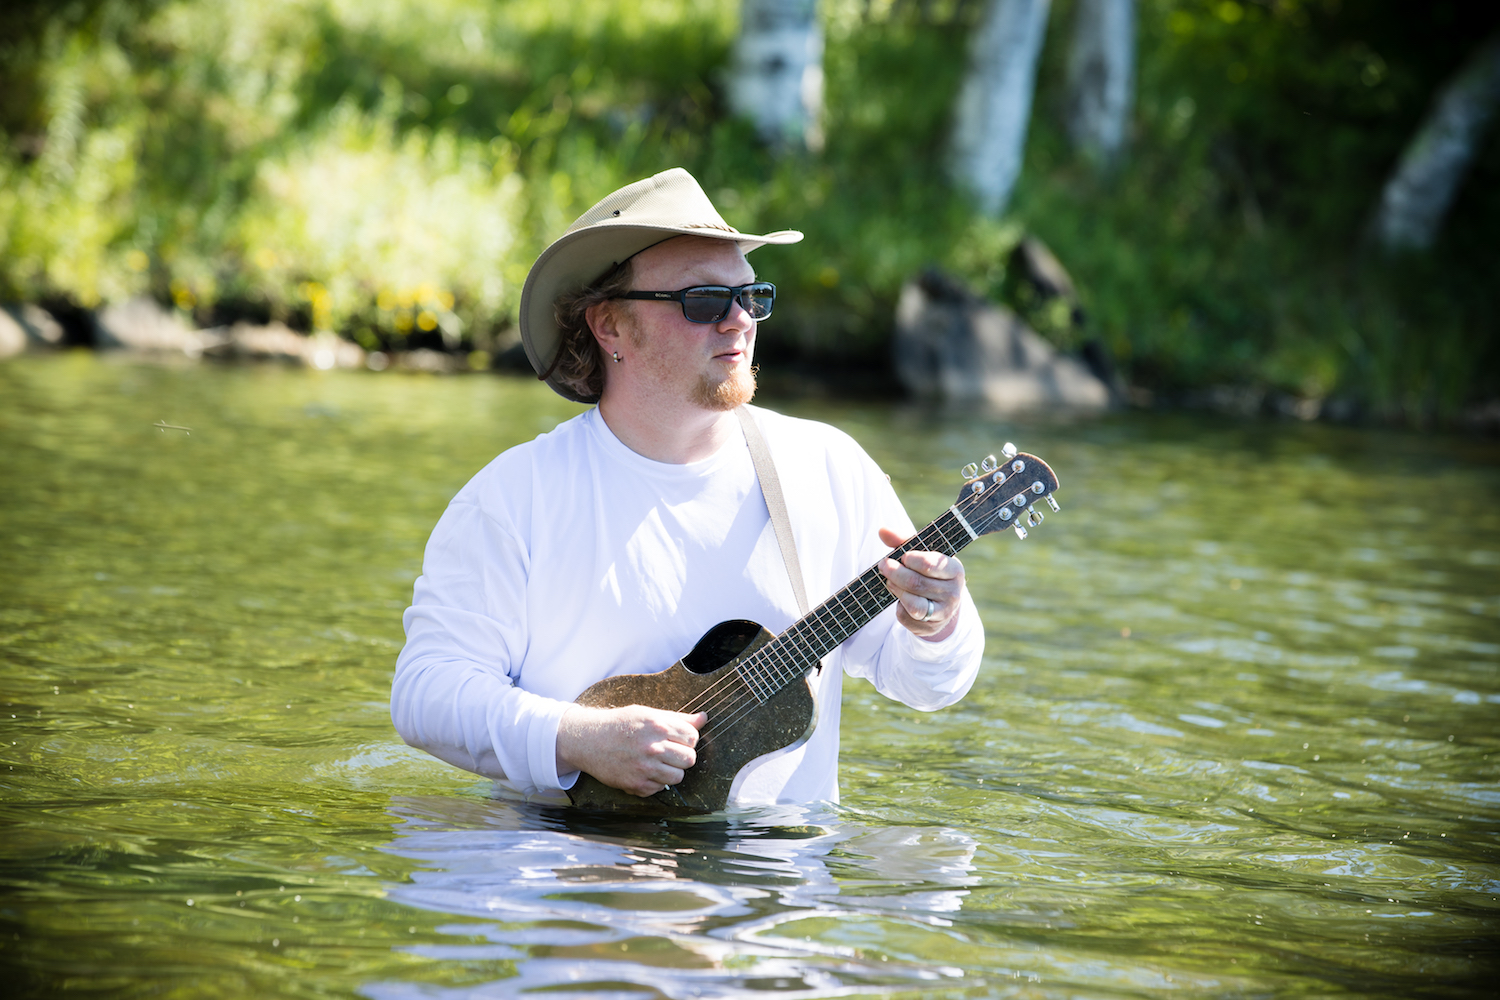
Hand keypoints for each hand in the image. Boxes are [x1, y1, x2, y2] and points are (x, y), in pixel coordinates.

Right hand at [556, 704, 706, 796]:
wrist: (589, 740)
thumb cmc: (620, 724)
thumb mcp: (648, 714)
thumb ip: (678, 719)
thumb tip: (704, 718)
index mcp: (658, 726)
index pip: (692, 737)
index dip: (687, 739)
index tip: (677, 739)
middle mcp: (653, 747)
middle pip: (690, 759)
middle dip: (683, 756)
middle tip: (670, 752)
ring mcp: (645, 768)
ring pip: (678, 777)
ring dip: (672, 771)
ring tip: (658, 763)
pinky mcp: (637, 785)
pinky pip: (660, 789)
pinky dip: (655, 782)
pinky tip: (644, 771)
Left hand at [876, 526, 963, 641]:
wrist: (942, 602)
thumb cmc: (929, 571)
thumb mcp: (922, 553)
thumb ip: (903, 541)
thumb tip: (882, 530)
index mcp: (954, 569)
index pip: (932, 565)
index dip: (913, 559)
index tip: (903, 555)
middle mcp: (954, 592)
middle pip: (917, 583)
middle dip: (896, 573)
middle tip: (883, 565)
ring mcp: (943, 612)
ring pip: (914, 604)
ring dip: (897, 590)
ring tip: (890, 582)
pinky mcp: (930, 626)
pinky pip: (907, 617)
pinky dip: (898, 607)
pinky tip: (899, 598)